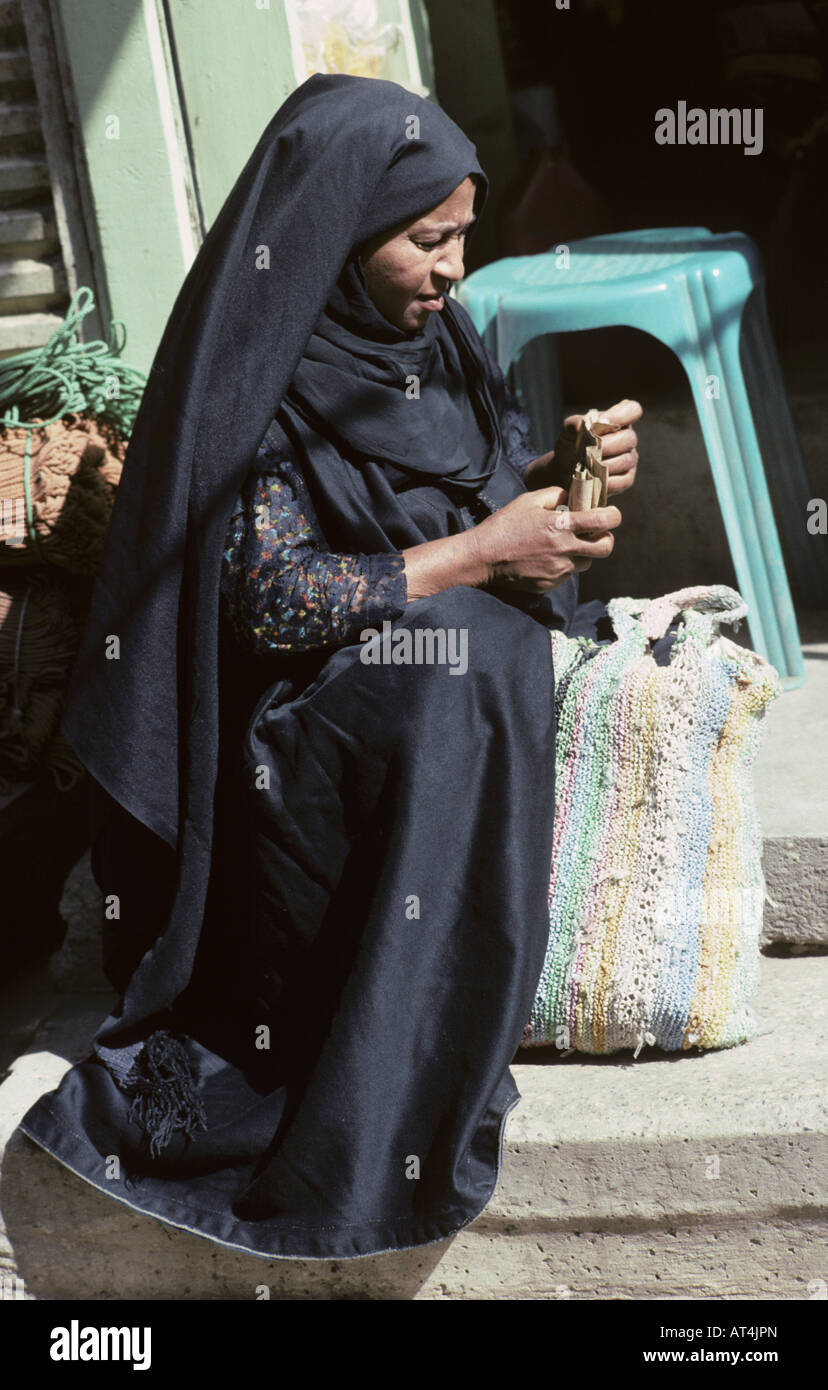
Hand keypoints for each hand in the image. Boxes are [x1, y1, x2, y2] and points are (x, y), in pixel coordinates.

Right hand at [470, 485, 621, 594]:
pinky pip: (567, 575)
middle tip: (594, 533)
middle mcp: (564, 550)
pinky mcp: (550, 584)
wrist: (483, 558)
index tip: (609, 514)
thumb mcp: (529, 500)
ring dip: (582, 553)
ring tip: (562, 545)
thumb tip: (575, 497)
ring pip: (586, 562)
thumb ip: (557, 495)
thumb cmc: (505, 525)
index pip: (604, 521)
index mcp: (561, 526)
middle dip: (605, 538)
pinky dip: (563, 566)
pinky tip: (545, 558)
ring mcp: (558, 570)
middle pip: (606, 547)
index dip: (613, 516)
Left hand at [523, 398, 641, 496]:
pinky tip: (594, 479)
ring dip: (606, 464)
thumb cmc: (570, 445)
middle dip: (609, 445)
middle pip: (629, 438)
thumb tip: (580, 426)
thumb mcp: (568, 431)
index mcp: (617, 421)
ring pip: (626, 460)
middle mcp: (627, 439)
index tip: (604, 421)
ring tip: (589, 466)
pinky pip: (623, 480)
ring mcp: (629, 459)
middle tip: (590, 451)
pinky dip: (608, 481)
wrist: (564, 470)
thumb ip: (575, 423)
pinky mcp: (626, 479)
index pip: (632, 410)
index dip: (622, 414)